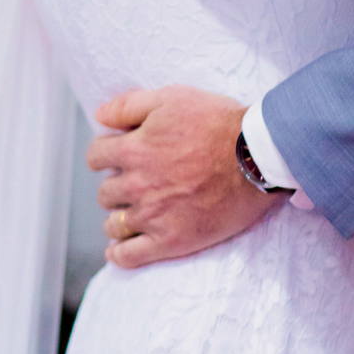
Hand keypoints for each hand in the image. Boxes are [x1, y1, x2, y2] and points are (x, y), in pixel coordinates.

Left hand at [87, 85, 282, 268]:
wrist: (257, 157)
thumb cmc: (219, 124)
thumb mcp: (172, 98)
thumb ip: (129, 105)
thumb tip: (99, 115)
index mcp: (134, 150)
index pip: (96, 157)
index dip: (105, 154)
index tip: (116, 156)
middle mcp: (137, 185)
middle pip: (105, 192)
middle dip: (116, 185)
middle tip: (135, 182)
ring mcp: (153, 216)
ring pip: (114, 224)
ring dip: (118, 217)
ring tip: (132, 214)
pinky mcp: (172, 241)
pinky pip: (130, 256)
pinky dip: (119, 254)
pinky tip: (119, 249)